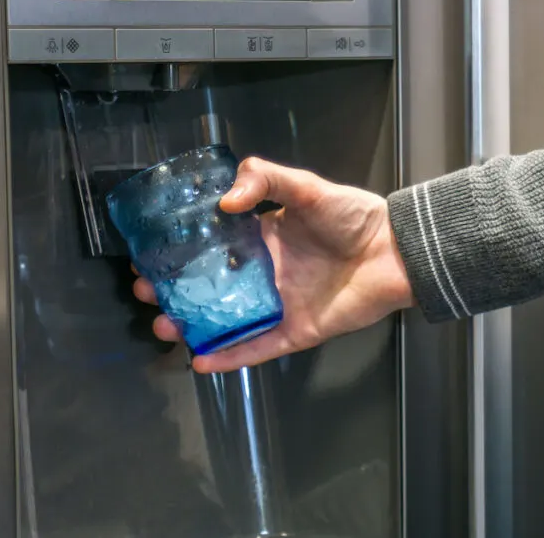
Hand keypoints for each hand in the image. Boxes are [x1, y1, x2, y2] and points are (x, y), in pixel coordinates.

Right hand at [132, 157, 414, 372]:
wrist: (394, 251)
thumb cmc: (354, 216)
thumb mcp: (306, 186)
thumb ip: (265, 181)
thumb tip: (224, 201)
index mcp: (262, 240)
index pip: (211, 249)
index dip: (180, 254)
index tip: (151, 256)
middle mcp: (265, 274)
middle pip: (211, 288)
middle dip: (176, 293)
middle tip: (148, 293)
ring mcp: (278, 304)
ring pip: (227, 321)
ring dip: (194, 328)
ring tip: (165, 327)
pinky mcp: (295, 330)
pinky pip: (257, 346)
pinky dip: (231, 356)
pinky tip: (201, 361)